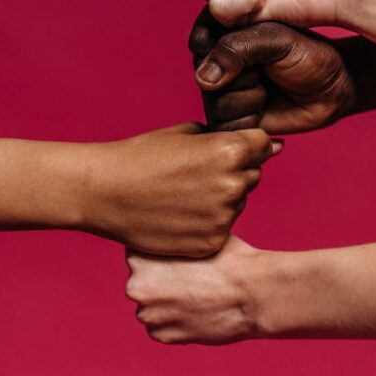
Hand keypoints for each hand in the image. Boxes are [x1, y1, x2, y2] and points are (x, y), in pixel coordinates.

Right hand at [80, 123, 278, 256]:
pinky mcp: (211, 242)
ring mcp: (223, 217)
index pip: (263, 144)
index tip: (221, 150)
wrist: (105, 192)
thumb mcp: (187, 133)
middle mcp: (232, 184)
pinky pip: (222, 228)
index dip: (244, 145)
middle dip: (234, 171)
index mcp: (230, 150)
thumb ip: (227, 138)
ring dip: (221, 197)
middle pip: (253, 174)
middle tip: (194, 173)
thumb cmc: (143, 156)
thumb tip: (270, 145)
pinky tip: (180, 214)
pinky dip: (207, 222)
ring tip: (183, 194)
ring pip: (238, 202)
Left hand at [126, 235, 264, 344]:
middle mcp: (137, 286)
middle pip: (141, 281)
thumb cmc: (231, 259)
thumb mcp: (198, 235)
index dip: (156, 254)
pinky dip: (175, 322)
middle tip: (189, 277)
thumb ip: (175, 239)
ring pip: (150, 307)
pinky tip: (196, 311)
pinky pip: (161, 327)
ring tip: (197, 295)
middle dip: (159, 280)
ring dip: (166, 303)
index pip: (136, 252)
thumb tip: (172, 233)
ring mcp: (150, 314)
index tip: (174, 257)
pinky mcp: (164, 336)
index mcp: (141, 257)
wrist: (253, 294)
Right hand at [189, 8, 356, 132]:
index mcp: (222, 29)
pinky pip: (224, 127)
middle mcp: (214, 60)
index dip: (229, 50)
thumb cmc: (308, 54)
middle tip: (267, 69)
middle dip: (244, 77)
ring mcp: (220, 90)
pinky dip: (250, 121)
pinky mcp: (229, 118)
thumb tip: (203, 79)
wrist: (333, 88)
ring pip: (215, 104)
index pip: (201, 40)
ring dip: (251, 99)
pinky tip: (266, 108)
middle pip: (205, 76)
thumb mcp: (276, 40)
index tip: (260, 46)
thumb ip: (236, 49)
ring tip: (268, 89)